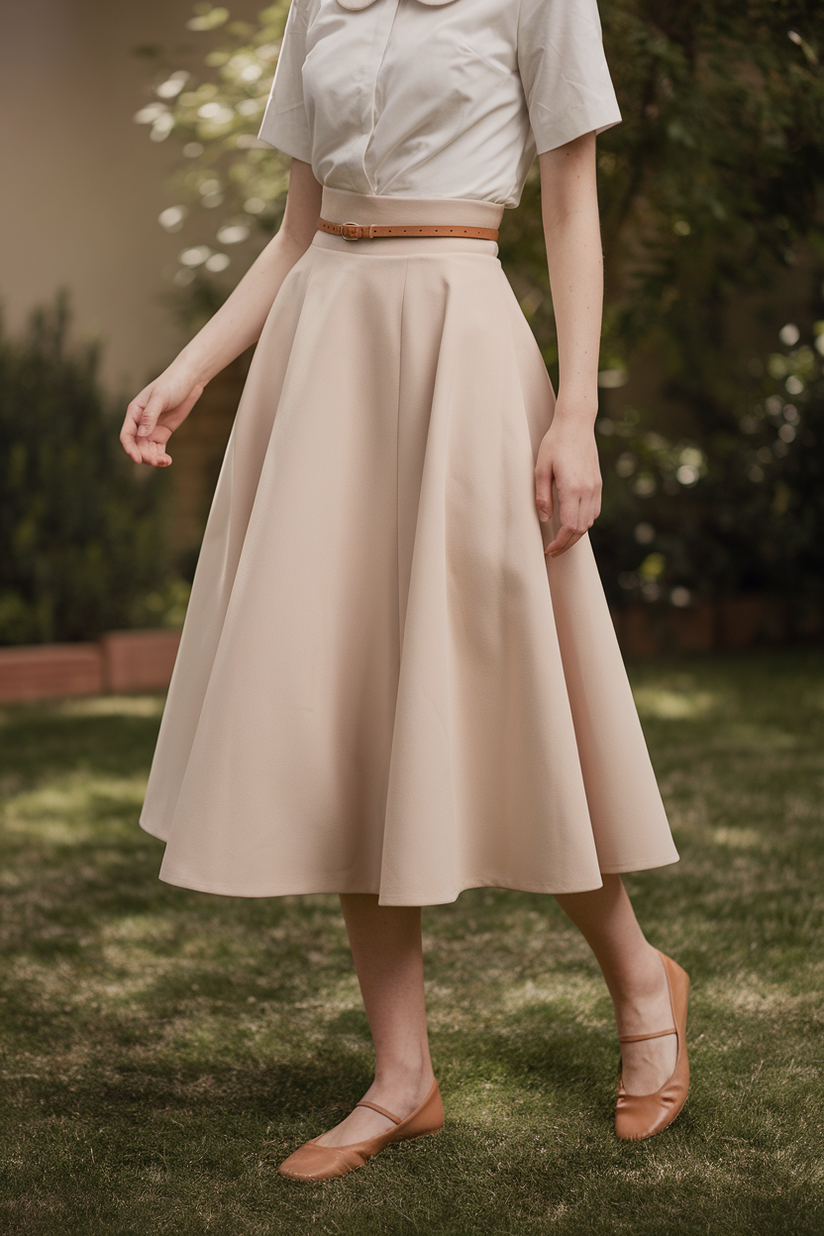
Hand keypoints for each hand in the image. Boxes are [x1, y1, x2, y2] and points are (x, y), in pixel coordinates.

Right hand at [120, 365, 203, 466]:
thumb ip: (150, 415)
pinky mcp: (164, 433)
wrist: (189, 381)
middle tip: (156, 460)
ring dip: (153, 459)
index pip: (127, 435)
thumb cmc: (171, 384)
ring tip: (165, 461)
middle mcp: (140, 423)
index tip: (137, 459)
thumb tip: (142, 434)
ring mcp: (152, 429)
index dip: (130, 448)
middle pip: (138, 446)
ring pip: (148, 450)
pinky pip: (159, 449)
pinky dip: (161, 457)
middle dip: (145, 455)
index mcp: (134, 412)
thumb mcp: (160, 398)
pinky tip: (168, 461)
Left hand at [534, 411, 601, 556]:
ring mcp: (595, 487)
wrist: (576, 424)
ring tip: (561, 540)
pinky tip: (573, 523)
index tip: (548, 549)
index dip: (559, 543)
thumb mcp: (541, 469)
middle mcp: (587, 490)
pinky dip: (584, 522)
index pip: (569, 527)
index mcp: (572, 489)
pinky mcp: (598, 483)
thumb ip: (542, 496)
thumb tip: (544, 519)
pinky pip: (594, 510)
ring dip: (576, 535)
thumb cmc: (554, 443)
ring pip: (590, 521)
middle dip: (567, 544)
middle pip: (581, 529)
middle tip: (553, 551)